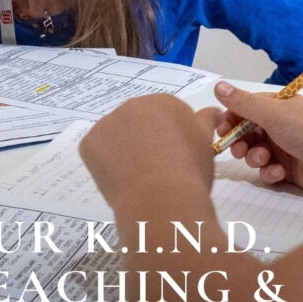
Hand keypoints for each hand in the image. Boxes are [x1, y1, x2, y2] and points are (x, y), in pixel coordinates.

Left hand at [79, 94, 219, 211]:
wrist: (163, 200)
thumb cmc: (190, 171)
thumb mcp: (205, 142)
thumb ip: (206, 121)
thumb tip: (212, 112)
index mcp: (165, 102)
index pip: (166, 116)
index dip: (171, 139)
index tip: (176, 157)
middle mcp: (134, 105)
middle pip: (139, 123)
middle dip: (146, 141)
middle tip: (158, 168)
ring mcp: (108, 122)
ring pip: (116, 136)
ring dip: (124, 151)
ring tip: (139, 177)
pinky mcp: (90, 143)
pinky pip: (97, 151)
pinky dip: (105, 164)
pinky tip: (120, 180)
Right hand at [214, 81, 302, 197]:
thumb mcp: (274, 114)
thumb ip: (243, 103)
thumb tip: (218, 85)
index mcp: (277, 106)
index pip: (245, 109)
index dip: (231, 120)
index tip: (222, 131)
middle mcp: (279, 125)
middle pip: (246, 134)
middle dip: (240, 142)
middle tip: (239, 150)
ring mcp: (284, 148)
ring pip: (255, 154)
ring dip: (255, 158)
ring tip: (265, 159)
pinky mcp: (289, 171)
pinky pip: (268, 172)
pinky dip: (270, 173)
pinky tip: (280, 174)